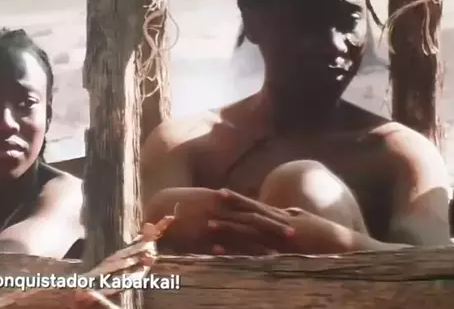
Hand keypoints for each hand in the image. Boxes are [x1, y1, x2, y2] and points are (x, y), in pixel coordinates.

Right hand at [147, 188, 292, 254]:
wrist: (160, 205)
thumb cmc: (184, 202)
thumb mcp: (207, 197)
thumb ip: (224, 203)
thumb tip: (241, 206)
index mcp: (223, 202)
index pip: (253, 210)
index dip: (272, 217)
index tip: (290, 223)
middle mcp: (218, 211)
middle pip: (250, 221)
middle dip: (272, 229)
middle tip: (292, 236)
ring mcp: (206, 223)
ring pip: (234, 235)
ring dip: (253, 244)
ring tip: (273, 253)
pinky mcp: (193, 234)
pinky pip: (207, 243)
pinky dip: (217, 248)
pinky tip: (230, 256)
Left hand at [208, 193, 357, 254]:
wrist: (347, 247)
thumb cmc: (330, 237)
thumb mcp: (307, 223)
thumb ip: (292, 217)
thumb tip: (283, 211)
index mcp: (285, 216)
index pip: (258, 206)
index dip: (239, 200)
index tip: (221, 193)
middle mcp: (281, 222)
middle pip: (251, 213)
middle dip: (230, 207)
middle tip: (208, 199)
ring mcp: (283, 236)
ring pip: (253, 230)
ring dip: (231, 228)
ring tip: (210, 225)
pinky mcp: (286, 250)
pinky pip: (261, 251)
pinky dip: (244, 251)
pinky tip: (232, 252)